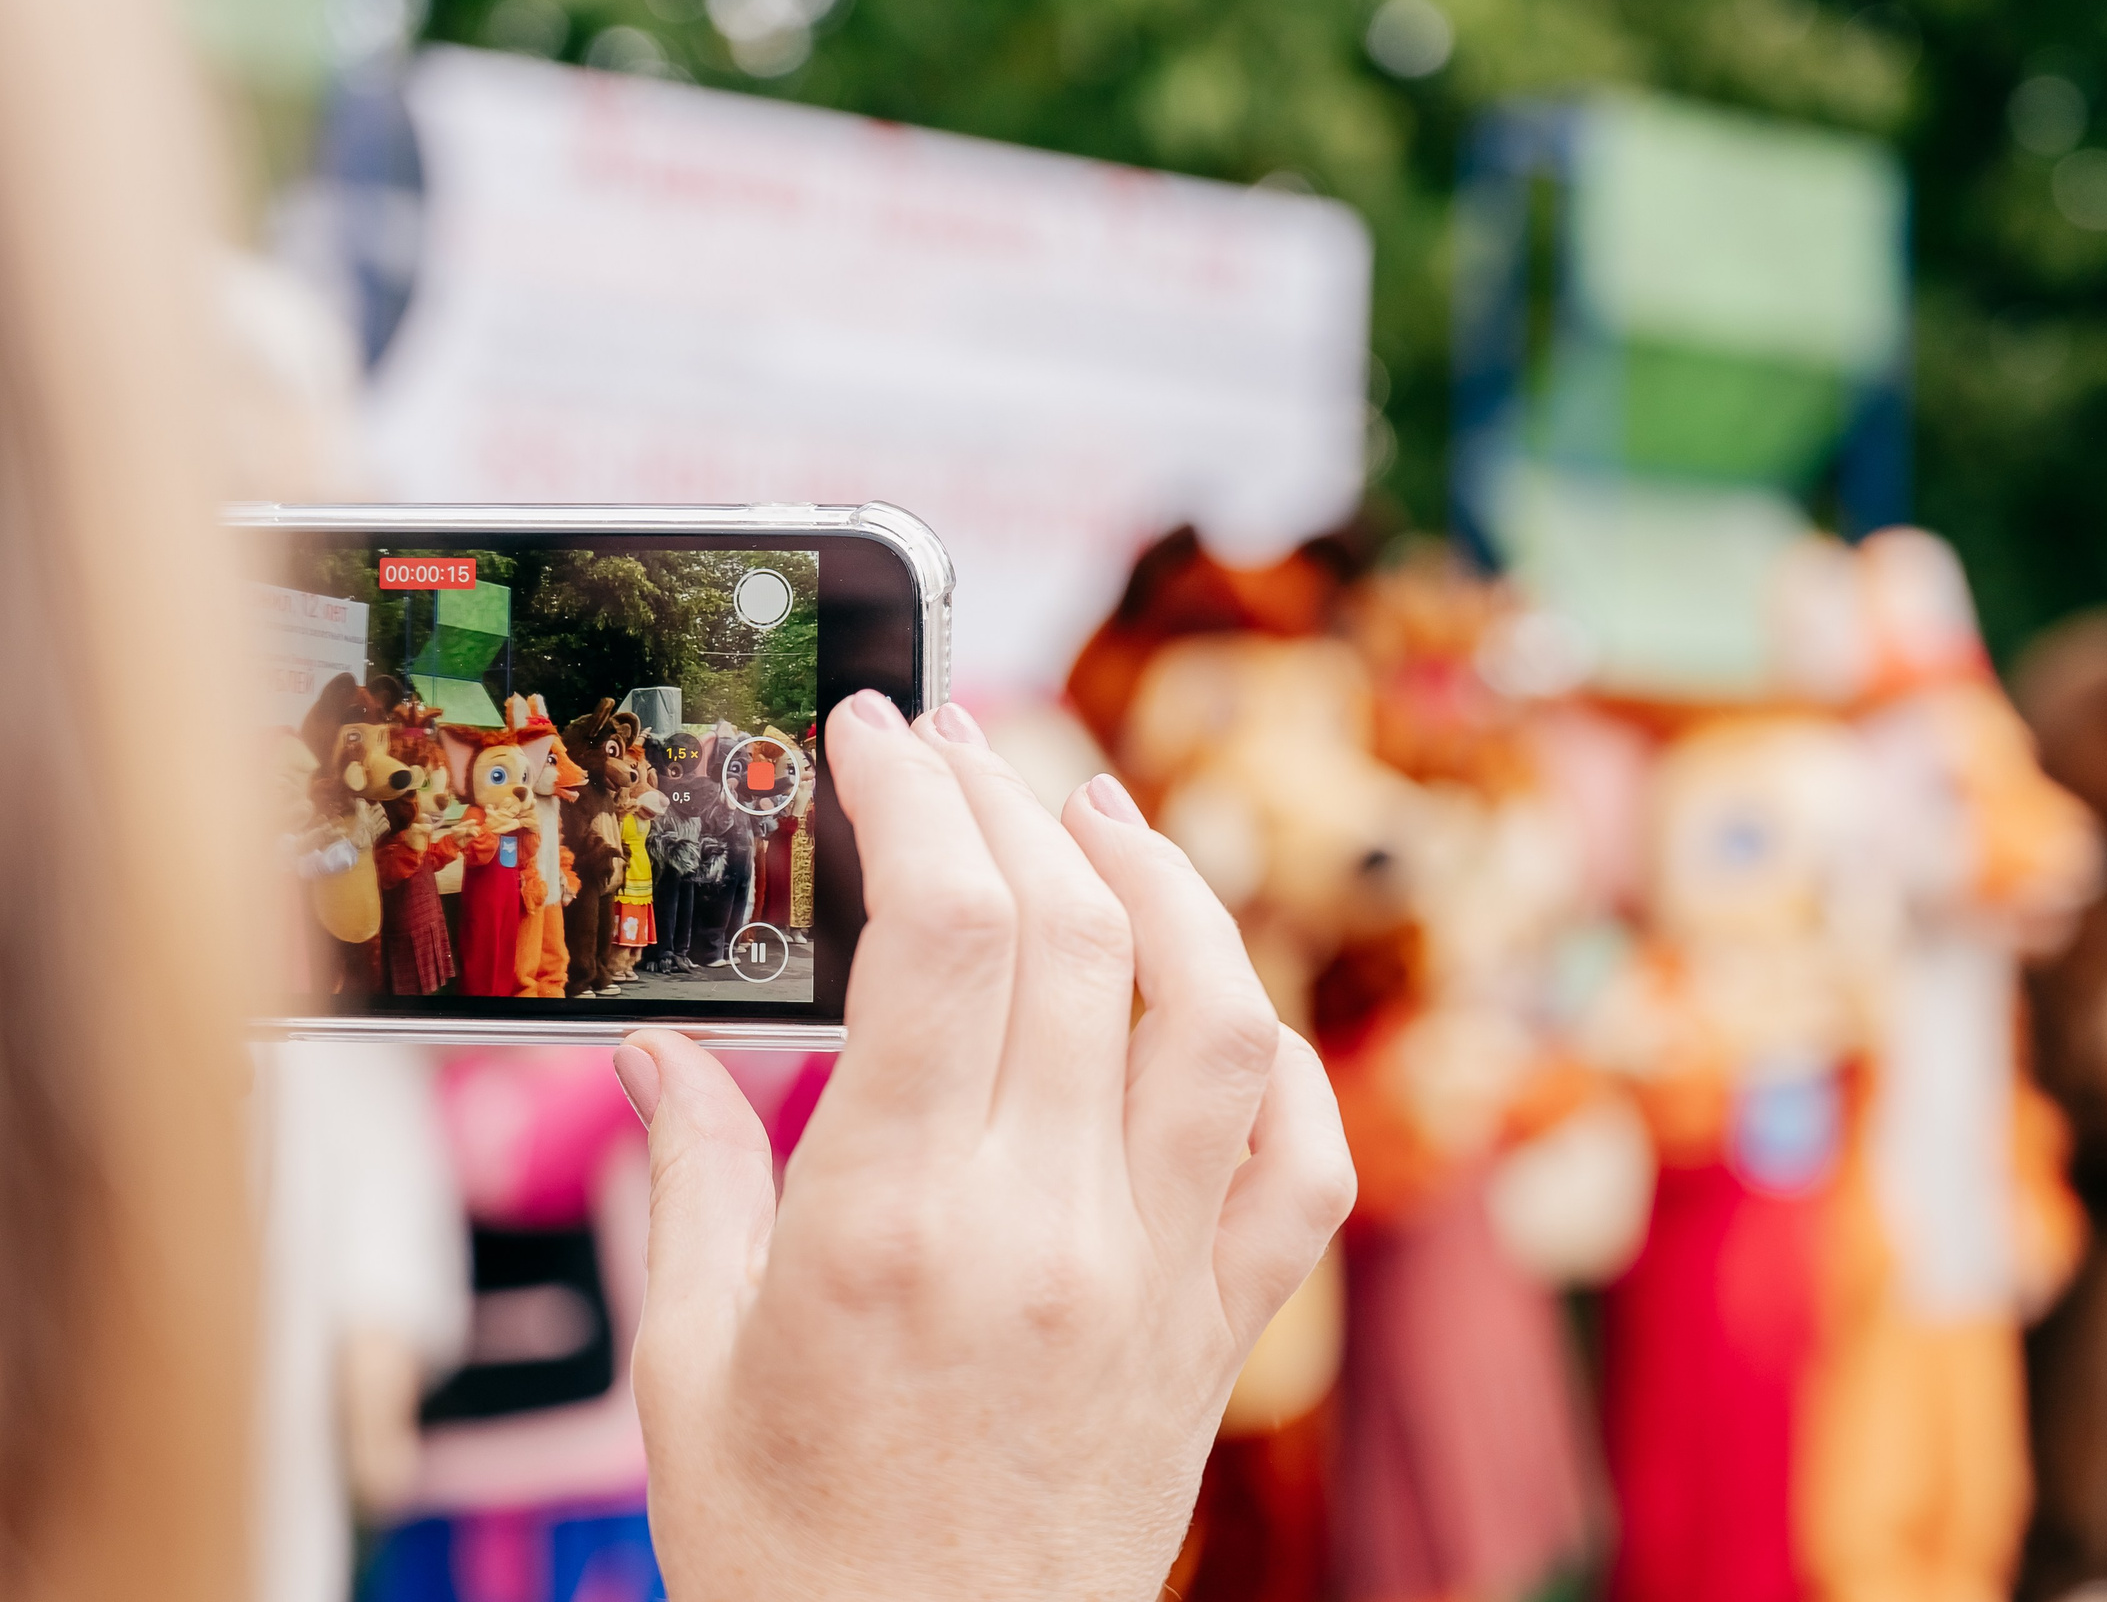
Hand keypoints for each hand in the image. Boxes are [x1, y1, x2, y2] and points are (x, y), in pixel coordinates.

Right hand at [615, 693, 1353, 1601]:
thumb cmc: (788, 1557)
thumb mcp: (686, 1371)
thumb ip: (692, 1182)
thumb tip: (661, 1050)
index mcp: (892, 1226)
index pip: (938, 935)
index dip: (913, 794)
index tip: (879, 731)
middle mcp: (1046, 1231)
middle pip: (1073, 939)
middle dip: (1012, 799)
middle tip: (960, 744)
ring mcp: (1155, 1278)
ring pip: (1215, 1020)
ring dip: (1167, 884)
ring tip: (1098, 812)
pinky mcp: (1218, 1332)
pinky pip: (1301, 1164)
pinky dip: (1276, 1061)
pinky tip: (1216, 1007)